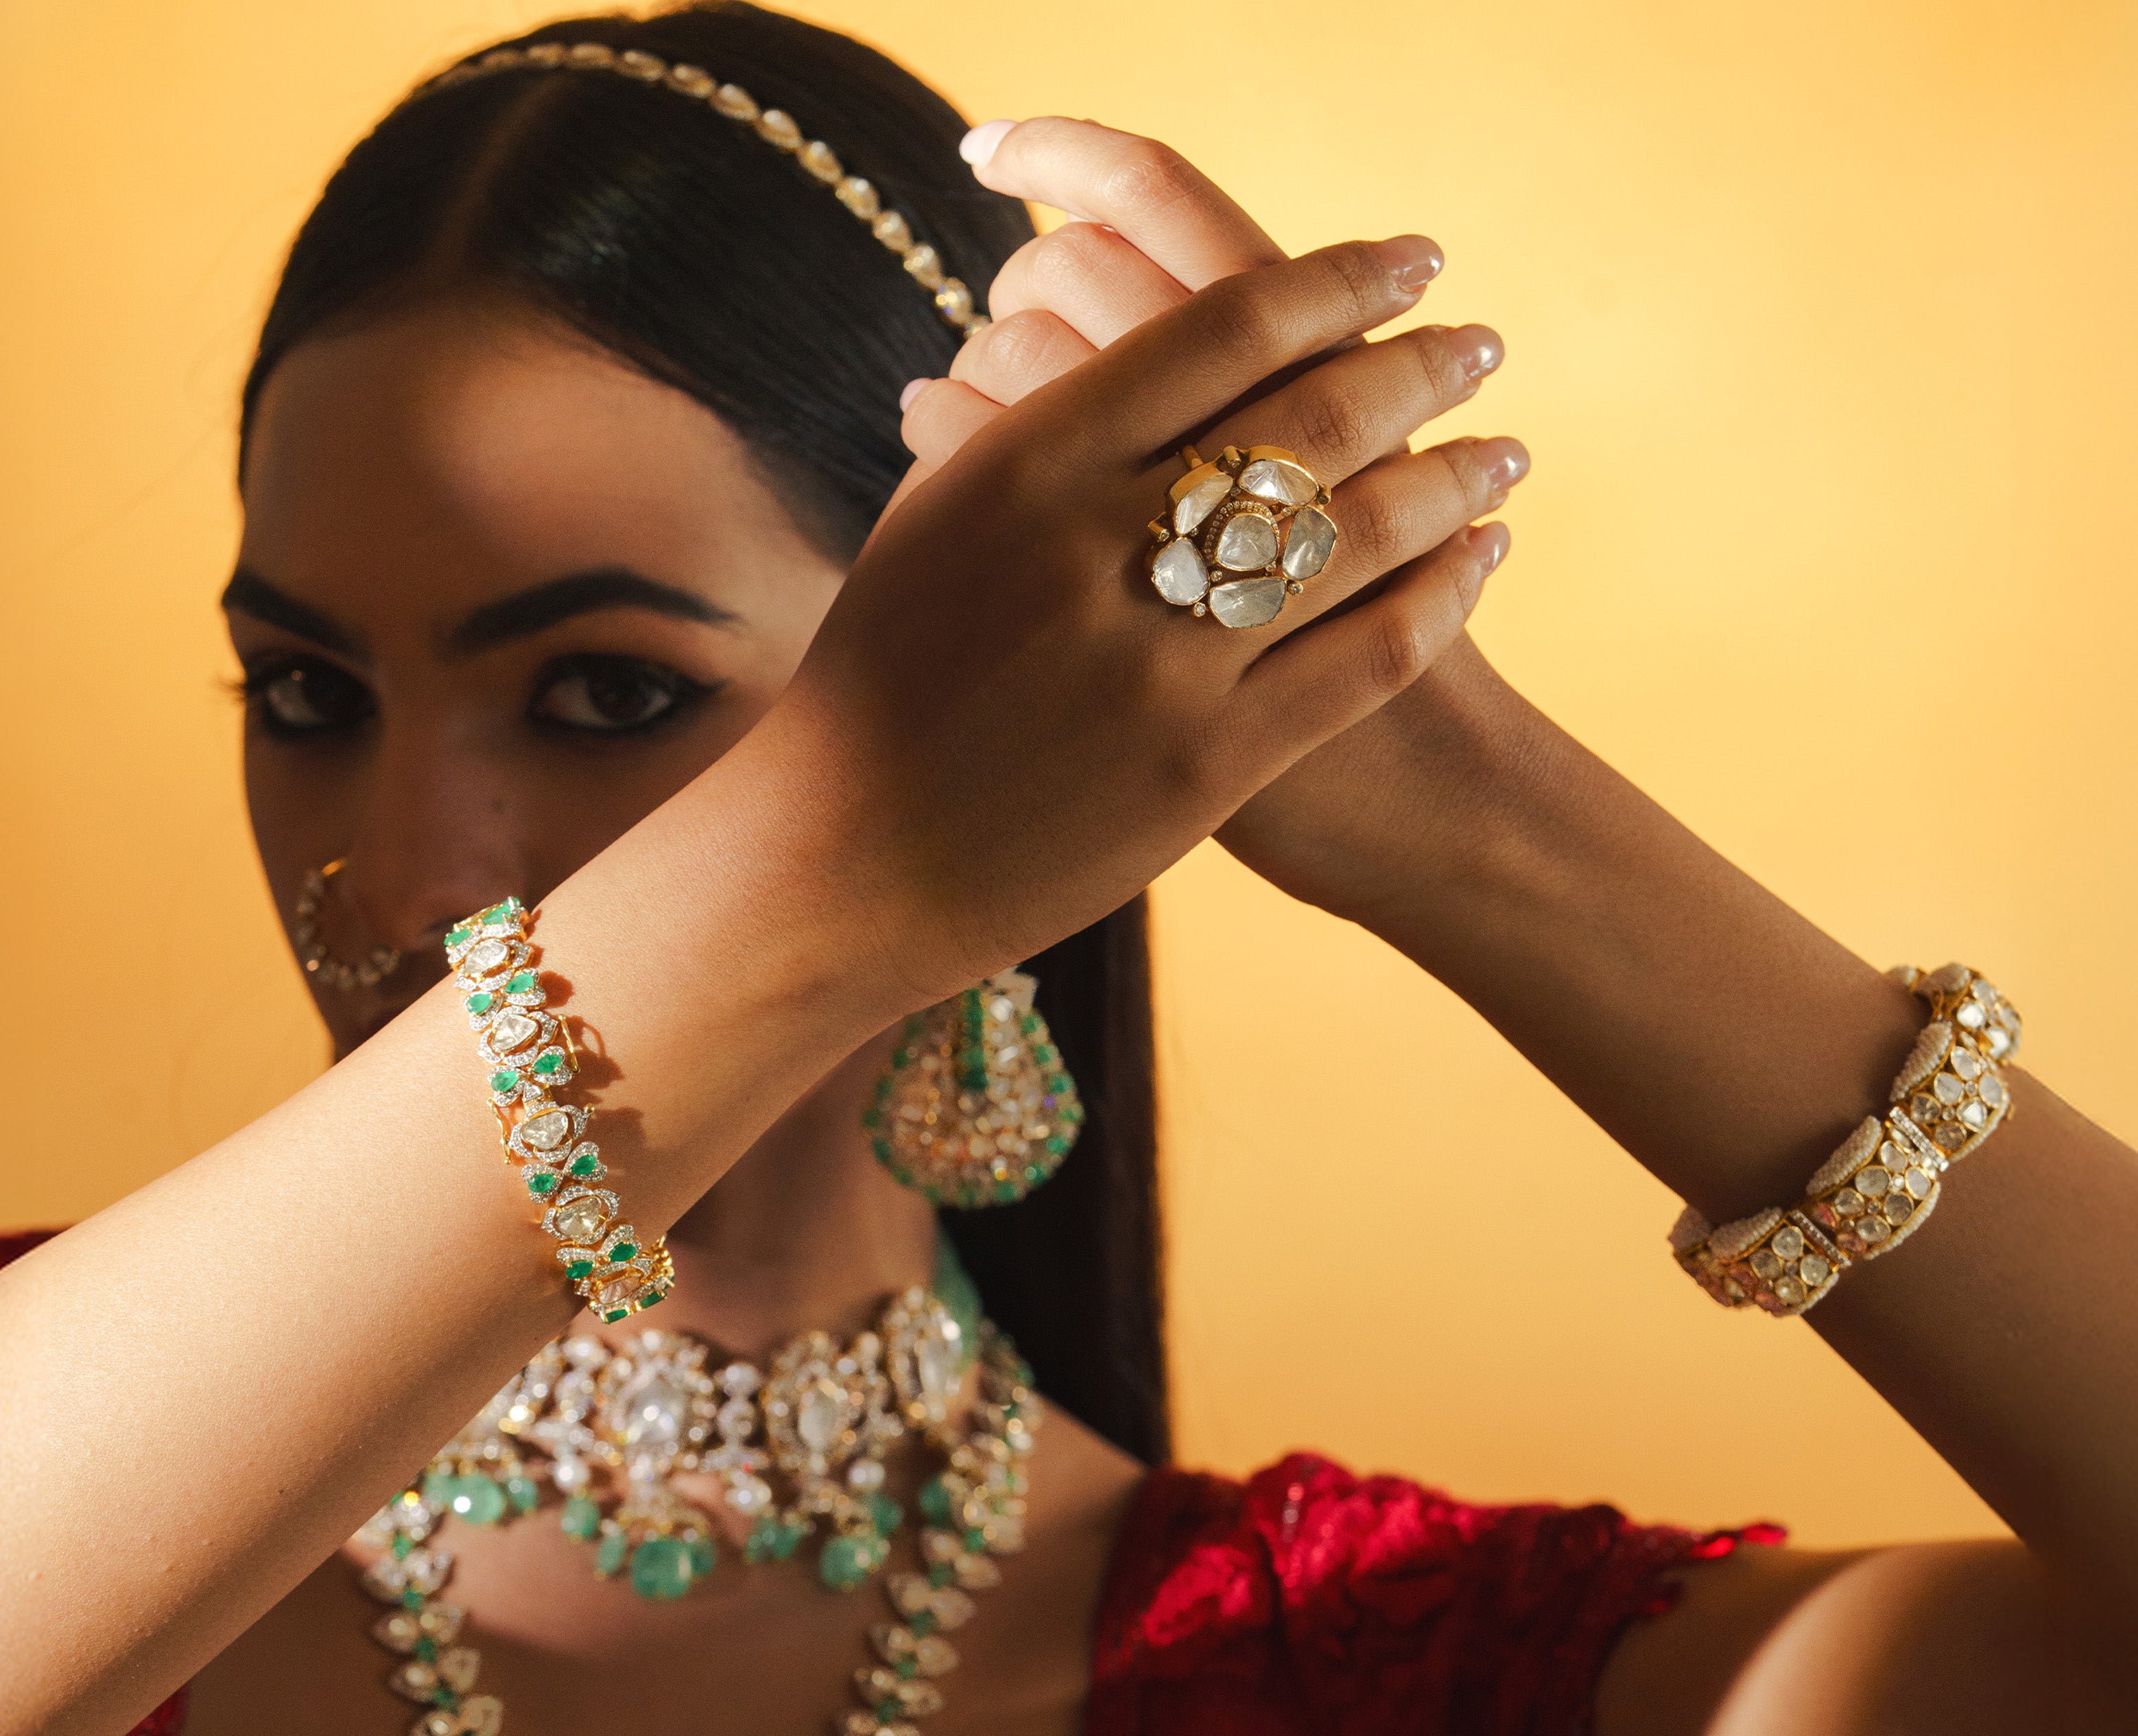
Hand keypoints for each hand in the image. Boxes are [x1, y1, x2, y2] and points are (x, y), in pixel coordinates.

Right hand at [905, 117, 1531, 923]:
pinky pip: (1362, 656)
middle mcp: (1101, 546)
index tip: (1400, 260)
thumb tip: (1061, 346)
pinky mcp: (1204, 768)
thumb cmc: (874, 694)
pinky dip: (1442, 596)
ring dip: (1454, 476)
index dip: (1337, 278)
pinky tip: (1478, 561)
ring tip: (1502, 449)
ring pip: (1359, 531)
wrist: (843, 865)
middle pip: (1313, 411)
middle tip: (1476, 342)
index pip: (1226, 326)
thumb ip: (1010, 435)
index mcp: (1029, 461)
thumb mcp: (926, 532)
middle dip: (1420, 364)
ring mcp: (1161, 663)